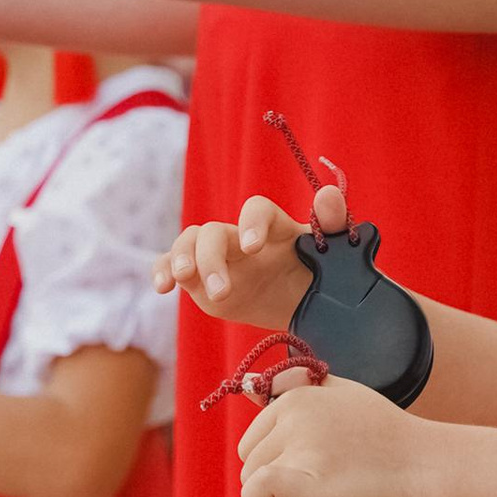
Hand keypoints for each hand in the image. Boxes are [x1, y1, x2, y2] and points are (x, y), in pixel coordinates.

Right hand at [156, 180, 348, 326]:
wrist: (306, 302)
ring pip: (187, 244)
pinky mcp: (200, 278)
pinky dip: (161, 271)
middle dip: (210, 258)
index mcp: (272, 226)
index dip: (251, 223)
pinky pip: (171, 267)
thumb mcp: (335, 249)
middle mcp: (239, 236)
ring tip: (183, 281)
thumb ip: (333, 222)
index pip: (256, 209)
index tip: (254, 248)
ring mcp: (216, 256)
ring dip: (180, 260)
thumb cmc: (322, 270)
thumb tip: (329, 194)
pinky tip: (163, 287)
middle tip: (221, 290)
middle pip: (212, 232)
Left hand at [238, 368, 425, 496]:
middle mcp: (293, 414)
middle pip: (250, 462)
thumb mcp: (348, 396)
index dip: (279, 463)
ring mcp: (297, 445)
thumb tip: (245, 385)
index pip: (258, 437)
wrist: (433, 470)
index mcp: (300, 396)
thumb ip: (301, 388)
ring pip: (250, 485)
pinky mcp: (300, 478)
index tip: (312, 478)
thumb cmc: (397, 443)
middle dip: (277, 487)